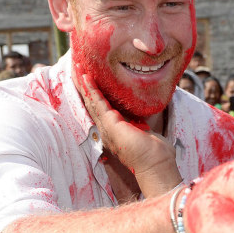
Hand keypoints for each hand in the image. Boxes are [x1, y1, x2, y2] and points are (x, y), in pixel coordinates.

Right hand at [73, 68, 181, 196]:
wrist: (156, 165)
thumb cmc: (156, 153)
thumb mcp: (145, 133)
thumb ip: (140, 125)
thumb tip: (142, 119)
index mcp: (114, 132)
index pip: (101, 109)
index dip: (94, 94)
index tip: (90, 80)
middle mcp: (106, 130)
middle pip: (91, 103)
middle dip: (84, 86)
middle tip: (78, 68)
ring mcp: (106, 127)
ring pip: (91, 101)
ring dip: (84, 84)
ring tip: (77, 67)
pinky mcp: (110, 123)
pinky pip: (97, 102)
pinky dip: (91, 89)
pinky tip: (86, 77)